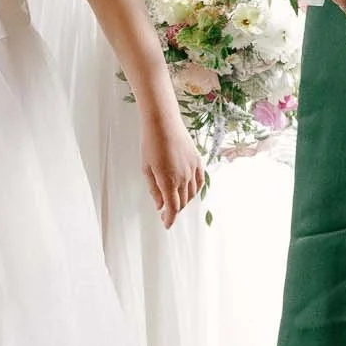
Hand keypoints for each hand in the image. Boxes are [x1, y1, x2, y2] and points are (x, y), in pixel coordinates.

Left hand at [140, 110, 205, 228]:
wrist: (163, 122)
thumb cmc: (150, 143)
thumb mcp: (146, 168)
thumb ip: (154, 189)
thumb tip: (160, 205)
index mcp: (168, 181)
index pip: (172, 208)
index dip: (169, 218)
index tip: (166, 224)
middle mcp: (183, 177)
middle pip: (181, 202)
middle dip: (173, 209)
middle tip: (164, 211)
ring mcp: (192, 169)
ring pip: (191, 194)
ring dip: (183, 200)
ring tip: (174, 199)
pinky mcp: (198, 161)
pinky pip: (199, 182)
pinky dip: (194, 190)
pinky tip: (188, 190)